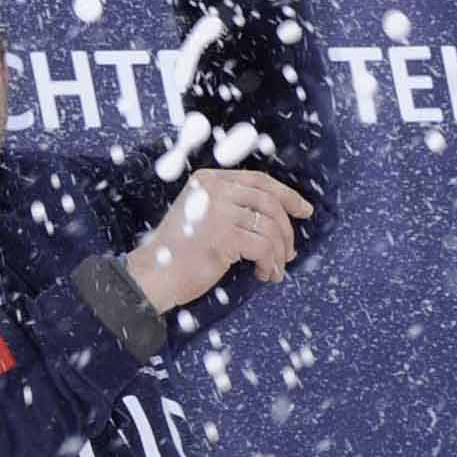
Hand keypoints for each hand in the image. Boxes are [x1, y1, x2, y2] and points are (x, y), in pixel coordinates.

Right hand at [125, 169, 314, 314]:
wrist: (152, 276)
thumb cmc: (178, 254)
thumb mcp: (201, 216)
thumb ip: (230, 207)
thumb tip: (276, 219)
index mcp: (209, 180)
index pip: (259, 181)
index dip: (286, 195)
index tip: (304, 210)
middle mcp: (215, 190)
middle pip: (269, 202)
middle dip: (287, 228)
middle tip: (290, 252)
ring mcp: (219, 211)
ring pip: (270, 227)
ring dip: (279, 252)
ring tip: (275, 269)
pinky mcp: (224, 235)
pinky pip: (264, 247)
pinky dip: (270, 263)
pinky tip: (265, 275)